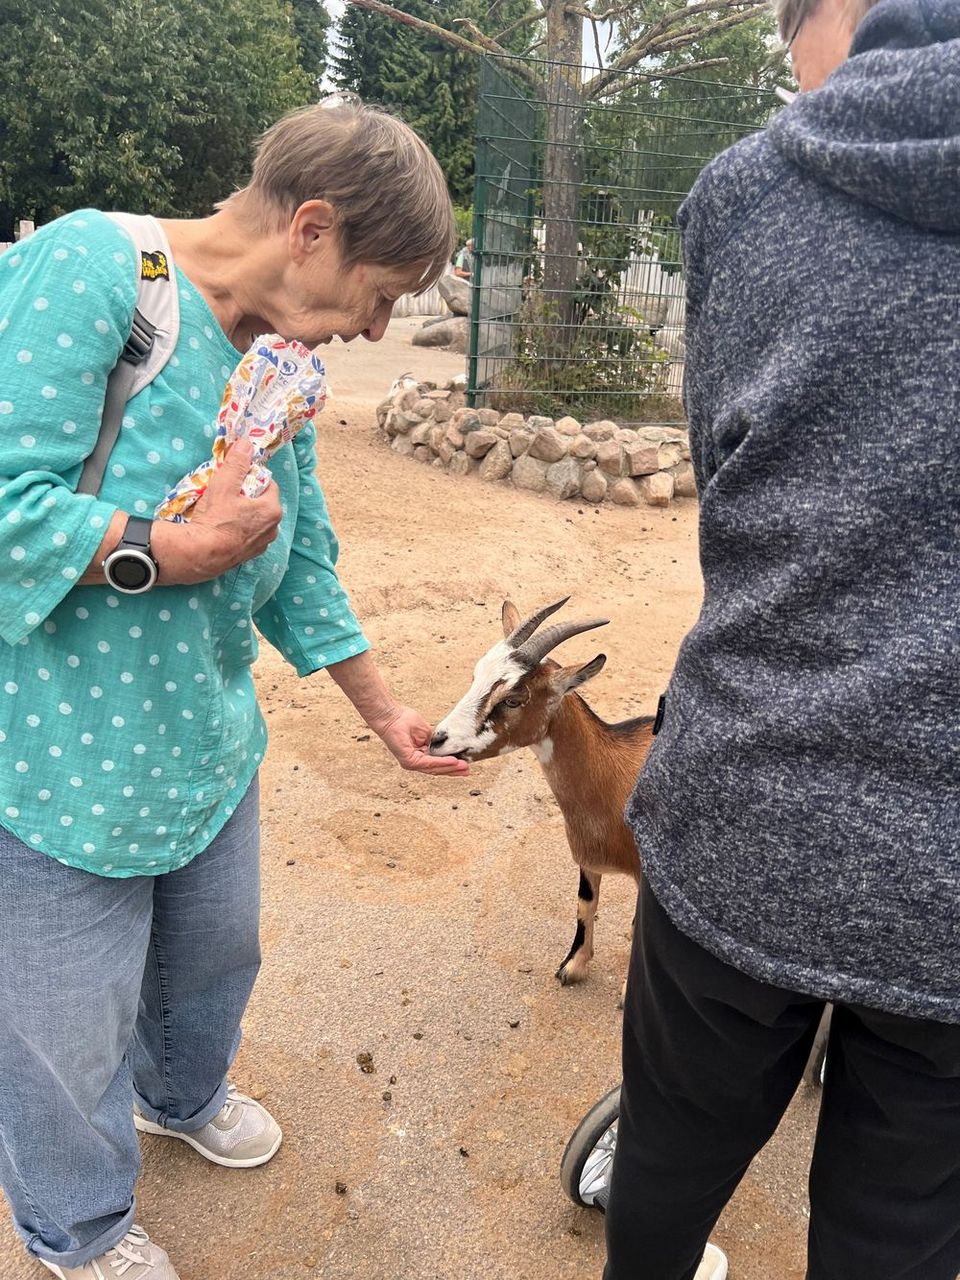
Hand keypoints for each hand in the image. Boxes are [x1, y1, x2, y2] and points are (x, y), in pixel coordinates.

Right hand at [153, 439, 282, 584]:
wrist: (201, 555)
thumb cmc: (215, 518)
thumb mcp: (224, 484)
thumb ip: (236, 463)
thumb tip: (246, 443)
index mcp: (272, 510)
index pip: (268, 484)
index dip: (251, 478)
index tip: (236, 478)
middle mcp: (273, 529)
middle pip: (262, 503)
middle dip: (247, 496)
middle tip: (226, 494)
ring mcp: (262, 544)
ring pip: (255, 521)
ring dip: (243, 514)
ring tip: (222, 512)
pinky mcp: (249, 556)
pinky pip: (247, 536)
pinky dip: (238, 530)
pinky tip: (222, 528)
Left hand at [369, 704, 469, 775]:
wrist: (391, 715)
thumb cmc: (404, 720)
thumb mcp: (426, 732)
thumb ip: (434, 742)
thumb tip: (446, 747)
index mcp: (418, 756)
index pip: (437, 764)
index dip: (451, 765)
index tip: (465, 765)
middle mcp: (414, 762)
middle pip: (437, 770)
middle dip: (454, 770)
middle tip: (468, 771)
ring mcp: (411, 763)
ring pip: (434, 768)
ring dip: (450, 768)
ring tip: (464, 767)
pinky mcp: (408, 760)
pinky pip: (428, 763)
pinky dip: (442, 762)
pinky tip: (453, 761)